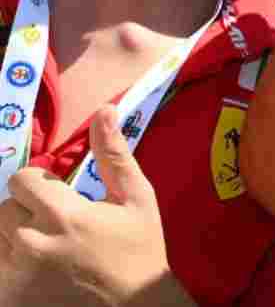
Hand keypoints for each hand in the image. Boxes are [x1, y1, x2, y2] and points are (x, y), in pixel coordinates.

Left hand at [0, 106, 192, 306]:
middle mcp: (31, 241)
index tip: (62, 199)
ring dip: (18, 237)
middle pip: (6, 208)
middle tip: (59, 227)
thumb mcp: (137, 199)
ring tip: (50, 249)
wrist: (135, 306)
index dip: (42, 185)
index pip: (21, 179)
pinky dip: (13, 264)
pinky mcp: (11, 295)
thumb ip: (113, 155)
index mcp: (62, 213)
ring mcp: (17, 273)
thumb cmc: (140, 249)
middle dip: (29, 211)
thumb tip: (104, 109)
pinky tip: (40, 270)